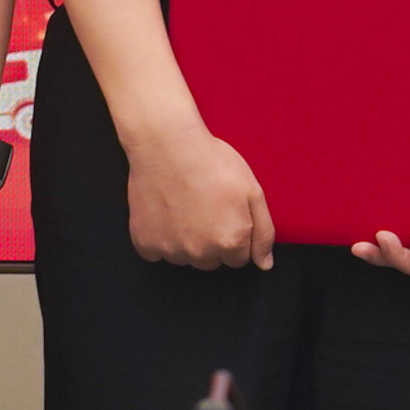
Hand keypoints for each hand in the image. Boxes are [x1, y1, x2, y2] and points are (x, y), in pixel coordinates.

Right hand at [125, 125, 273, 269]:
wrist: (167, 146)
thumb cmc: (212, 163)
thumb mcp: (252, 191)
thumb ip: (263, 232)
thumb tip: (265, 264)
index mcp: (230, 241)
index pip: (239, 258)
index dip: (234, 234)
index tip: (225, 213)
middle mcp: (201, 253)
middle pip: (212, 261)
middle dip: (212, 241)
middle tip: (205, 207)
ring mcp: (171, 251)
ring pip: (185, 258)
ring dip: (187, 241)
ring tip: (185, 206)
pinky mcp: (145, 244)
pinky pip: (156, 253)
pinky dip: (161, 238)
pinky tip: (165, 212)